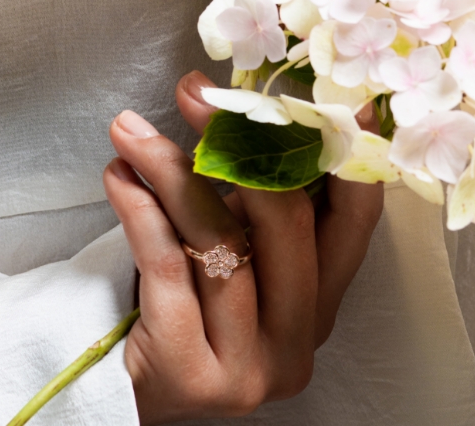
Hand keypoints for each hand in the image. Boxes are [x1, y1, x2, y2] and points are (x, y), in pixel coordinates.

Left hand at [103, 71, 382, 423]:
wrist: (125, 383)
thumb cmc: (184, 302)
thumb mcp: (237, 251)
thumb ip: (256, 199)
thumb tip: (252, 101)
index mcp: (322, 300)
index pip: (356, 217)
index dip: (339, 147)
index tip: (303, 90)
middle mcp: (299, 338)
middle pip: (288, 220)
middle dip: (236, 140)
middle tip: (192, 90)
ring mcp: (252, 365)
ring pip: (221, 238)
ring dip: (168, 168)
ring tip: (129, 131)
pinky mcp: (194, 373)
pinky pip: (169, 266)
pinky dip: (139, 209)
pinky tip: (118, 174)